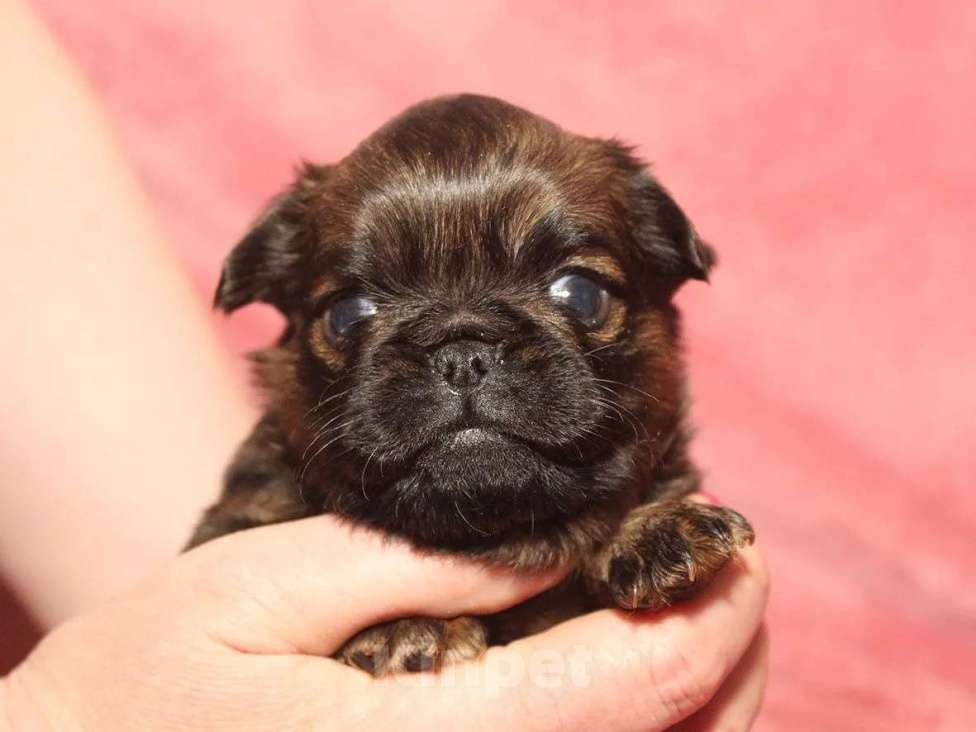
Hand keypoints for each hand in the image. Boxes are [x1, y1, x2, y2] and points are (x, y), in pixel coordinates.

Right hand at [1, 514, 767, 730]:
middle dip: (730, 663)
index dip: (705, 613)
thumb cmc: (145, 687)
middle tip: (738, 576)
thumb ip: (408, 567)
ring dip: (703, 708)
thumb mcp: (259, 590)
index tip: (736, 545)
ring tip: (706, 622)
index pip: (627, 688)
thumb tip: (545, 548)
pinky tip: (626, 684)